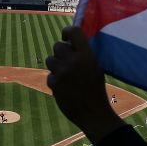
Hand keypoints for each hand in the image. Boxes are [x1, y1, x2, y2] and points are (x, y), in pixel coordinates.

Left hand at [45, 26, 125, 144]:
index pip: (73, 32)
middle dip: (61, 52)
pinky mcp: (54, 83)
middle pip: (57, 46)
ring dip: (56, 65)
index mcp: (87, 55)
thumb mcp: (96, 68)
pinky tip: (64, 87)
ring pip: (50, 59)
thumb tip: (71, 44)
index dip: (67, 32)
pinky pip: (50, 75)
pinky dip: (55, 80)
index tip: (66, 37)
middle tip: (67, 60)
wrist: (93, 113)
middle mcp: (73, 61)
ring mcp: (62, 72)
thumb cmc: (96, 90)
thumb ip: (84, 55)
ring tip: (65, 74)